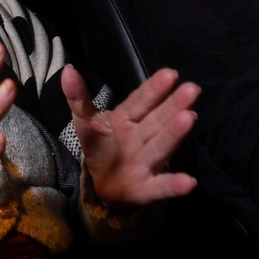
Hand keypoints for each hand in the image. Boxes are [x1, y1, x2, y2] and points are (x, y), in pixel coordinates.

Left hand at [62, 65, 198, 210]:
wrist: (104, 186)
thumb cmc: (101, 148)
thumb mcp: (86, 122)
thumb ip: (78, 98)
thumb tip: (67, 69)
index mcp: (126, 119)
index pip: (140, 102)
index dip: (153, 88)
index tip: (170, 74)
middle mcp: (141, 138)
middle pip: (157, 120)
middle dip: (173, 105)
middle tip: (192, 89)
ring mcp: (146, 163)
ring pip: (161, 146)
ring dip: (174, 134)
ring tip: (190, 117)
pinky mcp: (146, 189)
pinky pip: (161, 187)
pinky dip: (174, 185)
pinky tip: (189, 182)